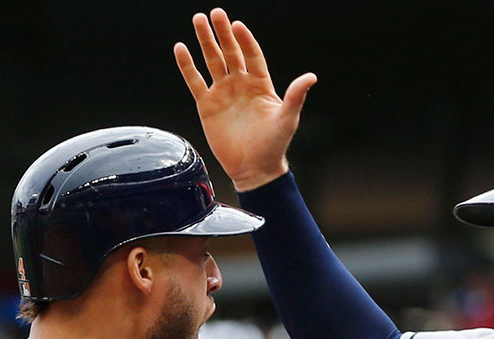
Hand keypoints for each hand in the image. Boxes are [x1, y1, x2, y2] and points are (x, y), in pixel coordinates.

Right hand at [174, 9, 316, 191]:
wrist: (254, 169)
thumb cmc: (274, 146)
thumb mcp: (287, 119)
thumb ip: (296, 96)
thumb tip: (312, 76)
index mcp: (260, 85)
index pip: (252, 55)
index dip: (245, 40)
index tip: (237, 25)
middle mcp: (241, 85)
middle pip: (230, 52)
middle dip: (223, 33)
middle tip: (215, 13)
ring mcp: (223, 93)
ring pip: (212, 61)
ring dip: (205, 41)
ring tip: (198, 20)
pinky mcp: (207, 105)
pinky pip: (195, 81)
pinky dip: (187, 65)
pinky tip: (181, 48)